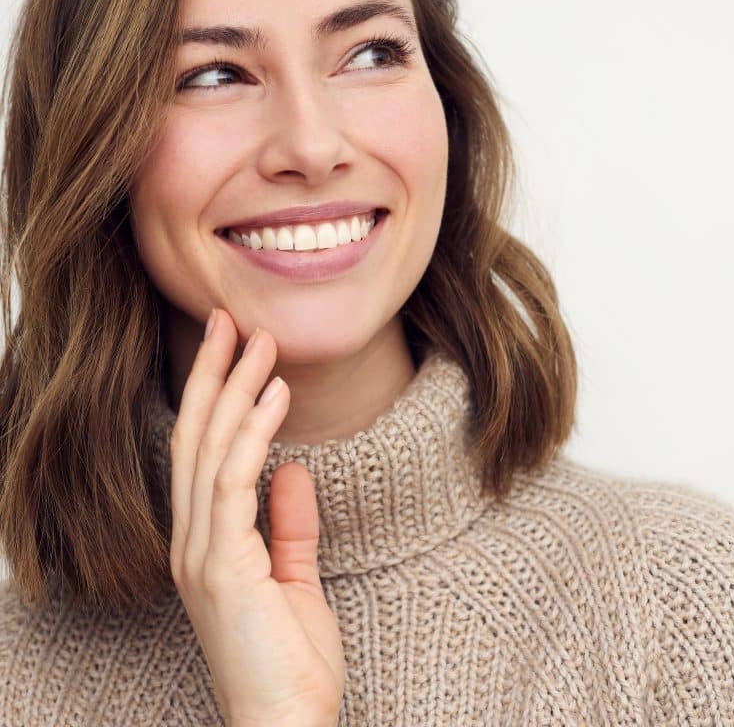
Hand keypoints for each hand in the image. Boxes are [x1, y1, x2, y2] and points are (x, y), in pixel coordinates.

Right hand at [168, 308, 344, 726]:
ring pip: (210, 449)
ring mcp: (202, 553)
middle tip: (229, 319)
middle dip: (211, 374)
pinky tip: (273, 394)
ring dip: (234, 389)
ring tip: (259, 341)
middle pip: (196, 437)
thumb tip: (293, 467)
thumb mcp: (294, 578)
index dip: (213, 395)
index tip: (233, 347)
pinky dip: (252, 432)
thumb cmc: (289, 661)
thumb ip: (289, 523)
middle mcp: (191, 541)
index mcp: (206, 542)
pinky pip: (234, 482)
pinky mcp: (223, 566)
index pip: (202, 451)